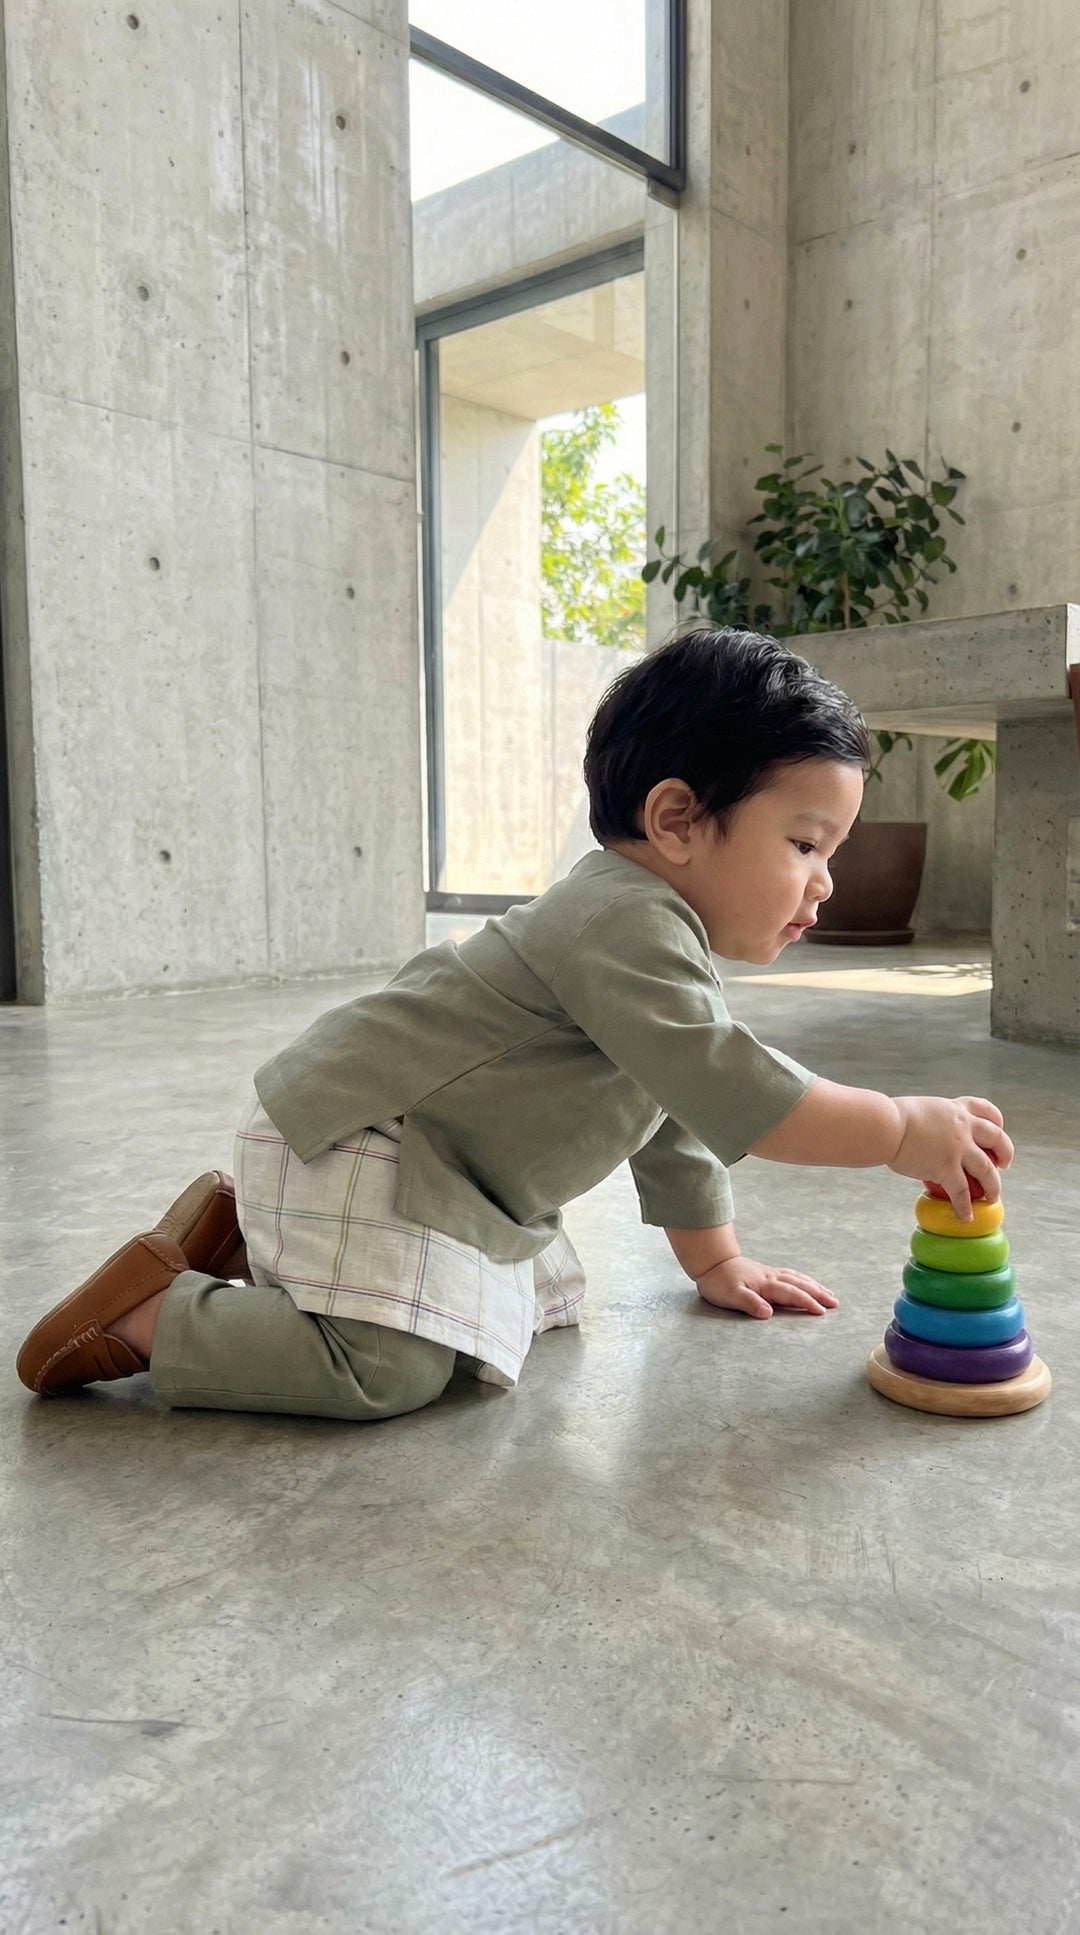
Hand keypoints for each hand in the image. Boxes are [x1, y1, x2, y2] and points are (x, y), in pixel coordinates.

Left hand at [696, 1254, 836, 1319]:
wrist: (710, 1262)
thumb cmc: (718, 1282)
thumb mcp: (730, 1295)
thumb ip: (749, 1303)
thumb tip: (768, 1313)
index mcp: (765, 1284)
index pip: (791, 1294)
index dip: (807, 1302)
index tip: (822, 1312)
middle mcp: (771, 1277)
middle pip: (800, 1285)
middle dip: (818, 1294)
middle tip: (835, 1303)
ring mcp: (770, 1273)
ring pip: (797, 1278)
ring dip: (814, 1286)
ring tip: (829, 1293)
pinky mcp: (766, 1273)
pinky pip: (790, 1275)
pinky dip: (803, 1279)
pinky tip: (806, 1282)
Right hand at [887, 1095, 1012, 1221]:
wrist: (886, 1126)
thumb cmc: (890, 1118)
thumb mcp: (919, 1111)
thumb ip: (930, 1122)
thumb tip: (923, 1135)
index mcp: (955, 1109)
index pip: (985, 1109)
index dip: (996, 1120)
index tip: (998, 1128)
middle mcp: (963, 1127)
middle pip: (997, 1138)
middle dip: (1006, 1153)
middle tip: (1003, 1165)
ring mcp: (958, 1149)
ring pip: (987, 1170)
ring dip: (994, 1186)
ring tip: (993, 1198)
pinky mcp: (946, 1169)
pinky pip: (961, 1192)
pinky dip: (965, 1207)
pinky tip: (966, 1218)